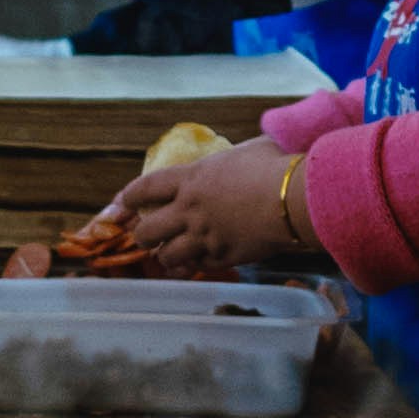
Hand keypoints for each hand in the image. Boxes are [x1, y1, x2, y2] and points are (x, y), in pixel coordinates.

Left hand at [95, 136, 298, 274]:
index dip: (130, 196)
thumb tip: (245, 154)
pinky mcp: (223, 257)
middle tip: (146, 234)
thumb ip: (235, 159)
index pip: (146, 188)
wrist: (295, 200)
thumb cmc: (277, 167)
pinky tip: (196, 263)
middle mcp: (190, 210)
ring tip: (170, 254)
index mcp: (192, 179)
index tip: (122, 202)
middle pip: (147, 229)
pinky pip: (196, 267)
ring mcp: (204, 236)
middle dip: (142, 233)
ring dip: (166, 255)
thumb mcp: (249, 150)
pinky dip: (193, 265)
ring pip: (167, 256)